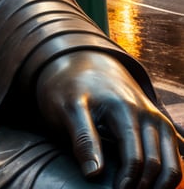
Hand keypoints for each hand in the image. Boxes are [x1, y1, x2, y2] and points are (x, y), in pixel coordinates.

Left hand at [35, 52, 182, 188]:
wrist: (85, 66)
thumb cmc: (73, 90)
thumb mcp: (68, 108)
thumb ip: (83, 138)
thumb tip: (94, 174)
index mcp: (124, 110)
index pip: (134, 158)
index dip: (127, 182)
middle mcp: (147, 114)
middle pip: (158, 164)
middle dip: (145, 187)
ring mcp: (157, 119)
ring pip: (174, 162)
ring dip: (163, 184)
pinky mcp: (160, 124)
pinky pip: (176, 152)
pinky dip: (172, 172)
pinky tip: (155, 184)